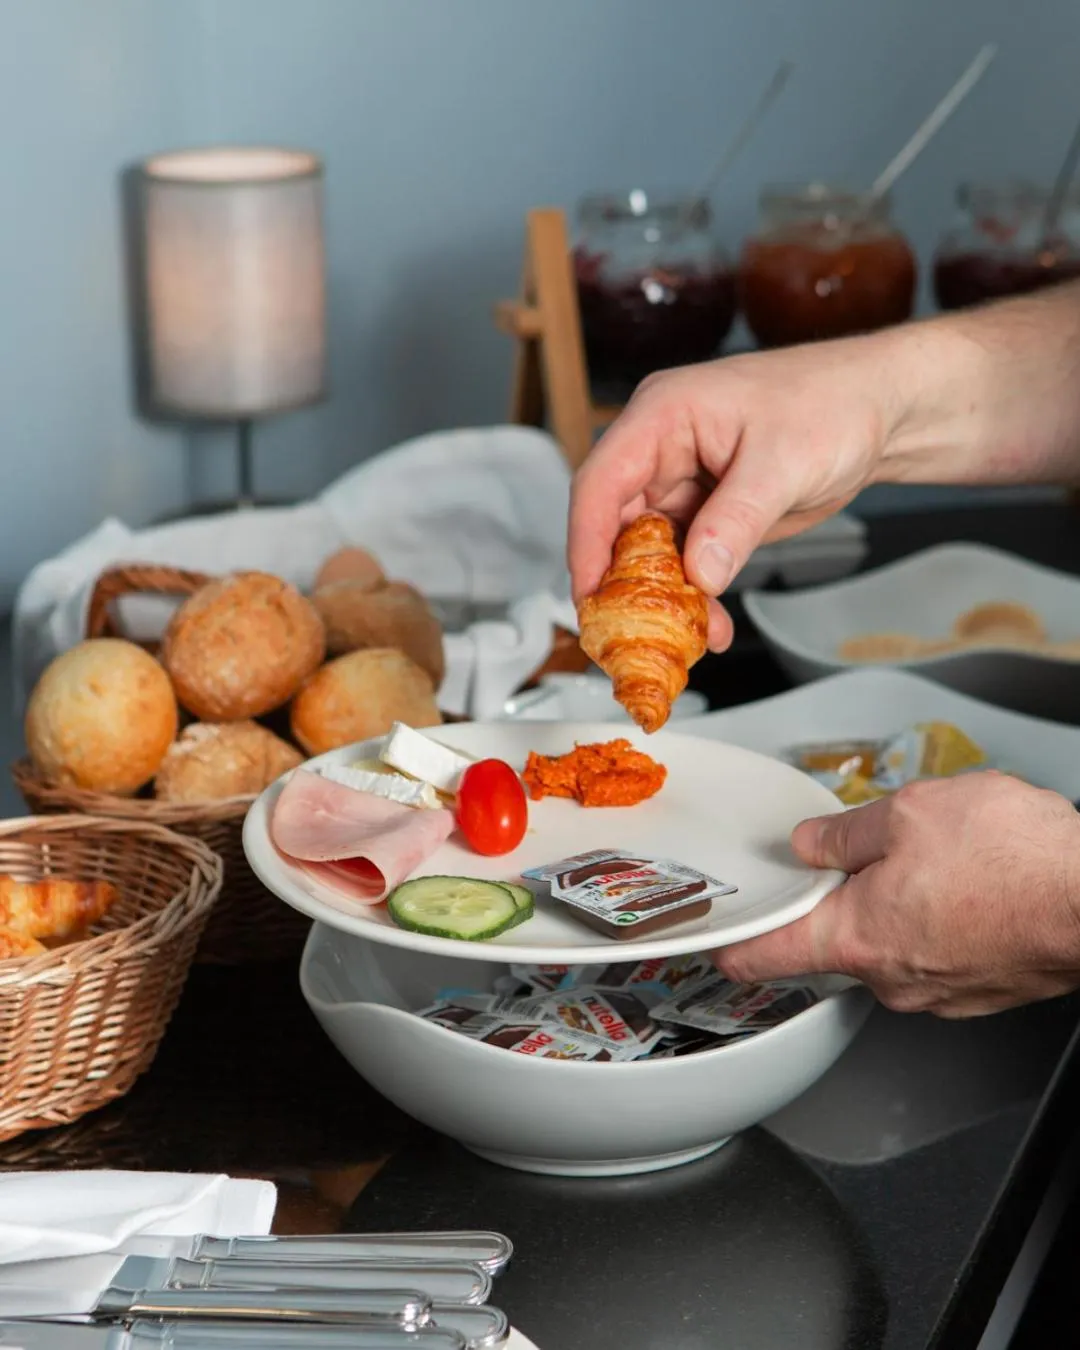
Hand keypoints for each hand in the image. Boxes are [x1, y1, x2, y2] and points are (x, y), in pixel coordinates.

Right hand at [568, 334, 909, 649]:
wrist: (882, 410)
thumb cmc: (834, 403)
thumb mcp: (785, 462)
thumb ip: (737, 520)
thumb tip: (700, 574)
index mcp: (662, 415)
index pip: (601, 481)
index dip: (587, 541)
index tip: (590, 593)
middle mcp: (661, 449)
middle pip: (615, 523)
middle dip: (623, 581)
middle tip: (631, 631)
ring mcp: (682, 482)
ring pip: (648, 551)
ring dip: (663, 596)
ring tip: (689, 635)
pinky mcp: (706, 512)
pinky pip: (683, 561)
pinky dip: (693, 595)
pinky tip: (711, 624)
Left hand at [712, 772, 1079, 1017]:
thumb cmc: (1015, 861)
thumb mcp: (908, 814)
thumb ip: (845, 834)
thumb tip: (812, 844)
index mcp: (856, 937)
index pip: (767, 956)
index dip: (735, 947)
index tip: (716, 945)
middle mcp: (893, 978)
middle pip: (835, 941)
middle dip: (842, 896)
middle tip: (864, 854)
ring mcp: (940, 991)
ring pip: (892, 943)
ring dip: (898, 903)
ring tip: (938, 860)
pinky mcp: (980, 989)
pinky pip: (937, 950)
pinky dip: (939, 919)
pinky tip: (968, 884)